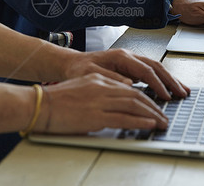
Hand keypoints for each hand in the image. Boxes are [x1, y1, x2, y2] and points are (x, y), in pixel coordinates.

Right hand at [34, 74, 168, 133]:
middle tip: (164, 114)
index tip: (155, 103)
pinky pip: (124, 118)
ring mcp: (100, 100)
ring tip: (162, 121)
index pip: (129, 86)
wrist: (39, 104)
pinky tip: (149, 124)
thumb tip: (115, 98)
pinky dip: (140, 121)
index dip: (146, 94)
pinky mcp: (96, 116)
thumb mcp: (82, 88)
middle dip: (154, 105)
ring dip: (152, 114)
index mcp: (99, 78)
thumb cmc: (56, 100)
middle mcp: (102, 86)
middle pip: (137, 94)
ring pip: (134, 104)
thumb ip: (99, 90)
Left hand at [63, 49, 188, 100]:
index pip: (145, 70)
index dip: (157, 83)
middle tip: (182, 93)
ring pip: (156, 68)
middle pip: (155, 66)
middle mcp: (129, 56)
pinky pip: (151, 72)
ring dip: (170, 79)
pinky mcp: (131, 67)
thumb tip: (128, 83)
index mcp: (121, 57)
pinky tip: (169, 89)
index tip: (165, 96)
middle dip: (170, 80)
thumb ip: (109, 77)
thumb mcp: (90, 74)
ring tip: (182, 91)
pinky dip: (162, 80)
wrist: (73, 64)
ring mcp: (131, 61)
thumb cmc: (80, 69)